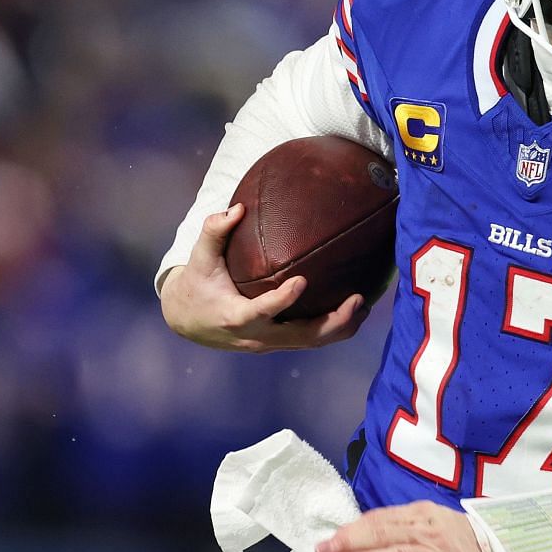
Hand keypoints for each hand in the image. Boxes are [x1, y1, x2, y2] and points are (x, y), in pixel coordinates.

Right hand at [161, 204, 368, 351]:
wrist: (187, 320)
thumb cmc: (196, 284)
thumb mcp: (200, 258)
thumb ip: (214, 232)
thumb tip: (237, 207)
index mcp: (235, 316)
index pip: (262, 312)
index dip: (282, 300)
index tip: (302, 280)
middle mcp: (256, 336)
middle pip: (301, 336)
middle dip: (332, 321)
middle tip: (357, 299)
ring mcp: (269, 344)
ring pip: (310, 343)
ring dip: (340, 327)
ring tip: (364, 306)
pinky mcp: (277, 344)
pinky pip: (309, 340)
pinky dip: (333, 330)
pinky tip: (354, 313)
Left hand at [316, 501, 501, 551]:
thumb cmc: (464, 540)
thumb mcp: (434, 523)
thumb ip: (403, 525)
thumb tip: (366, 530)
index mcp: (423, 515)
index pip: (382, 519)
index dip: (354, 527)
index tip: (330, 536)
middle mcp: (430, 531)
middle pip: (386, 534)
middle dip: (352, 541)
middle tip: (324, 549)